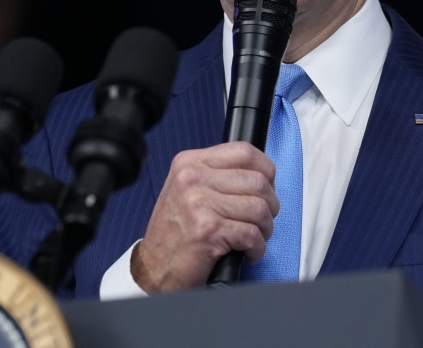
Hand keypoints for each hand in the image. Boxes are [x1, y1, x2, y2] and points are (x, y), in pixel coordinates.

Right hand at [130, 141, 278, 291]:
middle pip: (257, 181)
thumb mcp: (188, 189)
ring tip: (255, 237)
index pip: (244, 152)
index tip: (268, 186)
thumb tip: (260, 172)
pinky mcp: (208, 230)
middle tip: (263, 218)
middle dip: (270, 204)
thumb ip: (218, 174)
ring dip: (265, 228)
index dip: (266, 170)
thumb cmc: (174, 232)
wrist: (152, 269)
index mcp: (189, 162)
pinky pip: (252, 234)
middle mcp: (192, 178)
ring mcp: (199, 203)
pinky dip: (257, 248)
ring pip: (259, 208)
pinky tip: (248, 252)